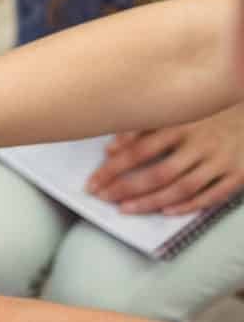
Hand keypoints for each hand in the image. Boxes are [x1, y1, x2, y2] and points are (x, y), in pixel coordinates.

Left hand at [87, 102, 243, 214]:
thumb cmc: (206, 109)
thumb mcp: (176, 109)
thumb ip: (144, 125)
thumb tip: (110, 147)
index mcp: (181, 124)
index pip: (139, 150)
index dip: (114, 168)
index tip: (94, 181)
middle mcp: (200, 144)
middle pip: (158, 173)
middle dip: (126, 188)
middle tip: (102, 197)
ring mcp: (220, 161)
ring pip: (182, 189)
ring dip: (150, 202)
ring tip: (125, 209)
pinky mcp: (238, 174)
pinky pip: (212, 196)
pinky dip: (188, 206)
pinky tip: (166, 212)